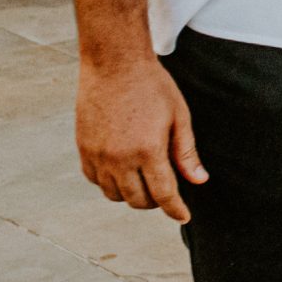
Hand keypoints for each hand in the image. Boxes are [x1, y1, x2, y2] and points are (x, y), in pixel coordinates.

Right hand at [75, 55, 205, 220]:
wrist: (115, 65)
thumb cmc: (153, 87)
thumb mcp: (179, 117)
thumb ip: (186, 153)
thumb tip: (198, 181)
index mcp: (148, 151)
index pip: (163, 194)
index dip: (175, 210)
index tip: (184, 217)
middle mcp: (119, 159)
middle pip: (137, 200)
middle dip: (155, 202)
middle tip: (166, 193)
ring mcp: (98, 156)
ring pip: (114, 194)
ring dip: (131, 194)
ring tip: (145, 180)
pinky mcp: (83, 150)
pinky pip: (95, 181)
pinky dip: (110, 183)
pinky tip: (123, 171)